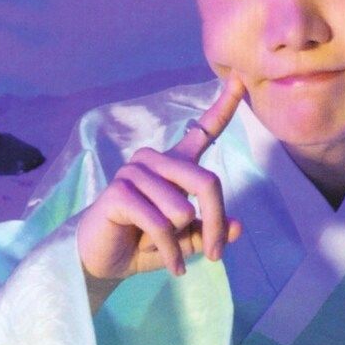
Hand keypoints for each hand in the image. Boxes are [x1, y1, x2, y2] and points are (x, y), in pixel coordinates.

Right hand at [77, 76, 244, 296]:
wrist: (103, 261)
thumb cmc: (146, 245)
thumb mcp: (187, 240)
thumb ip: (211, 230)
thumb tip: (238, 226)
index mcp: (175, 164)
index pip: (204, 130)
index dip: (224, 106)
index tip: (241, 81)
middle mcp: (155, 159)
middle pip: (207, 183)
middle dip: (216, 224)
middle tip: (216, 256)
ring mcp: (134, 171)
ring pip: (183, 210)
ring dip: (179, 242)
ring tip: (160, 247)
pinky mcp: (119, 191)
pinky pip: (161, 225)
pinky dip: (169, 252)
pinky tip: (165, 263)